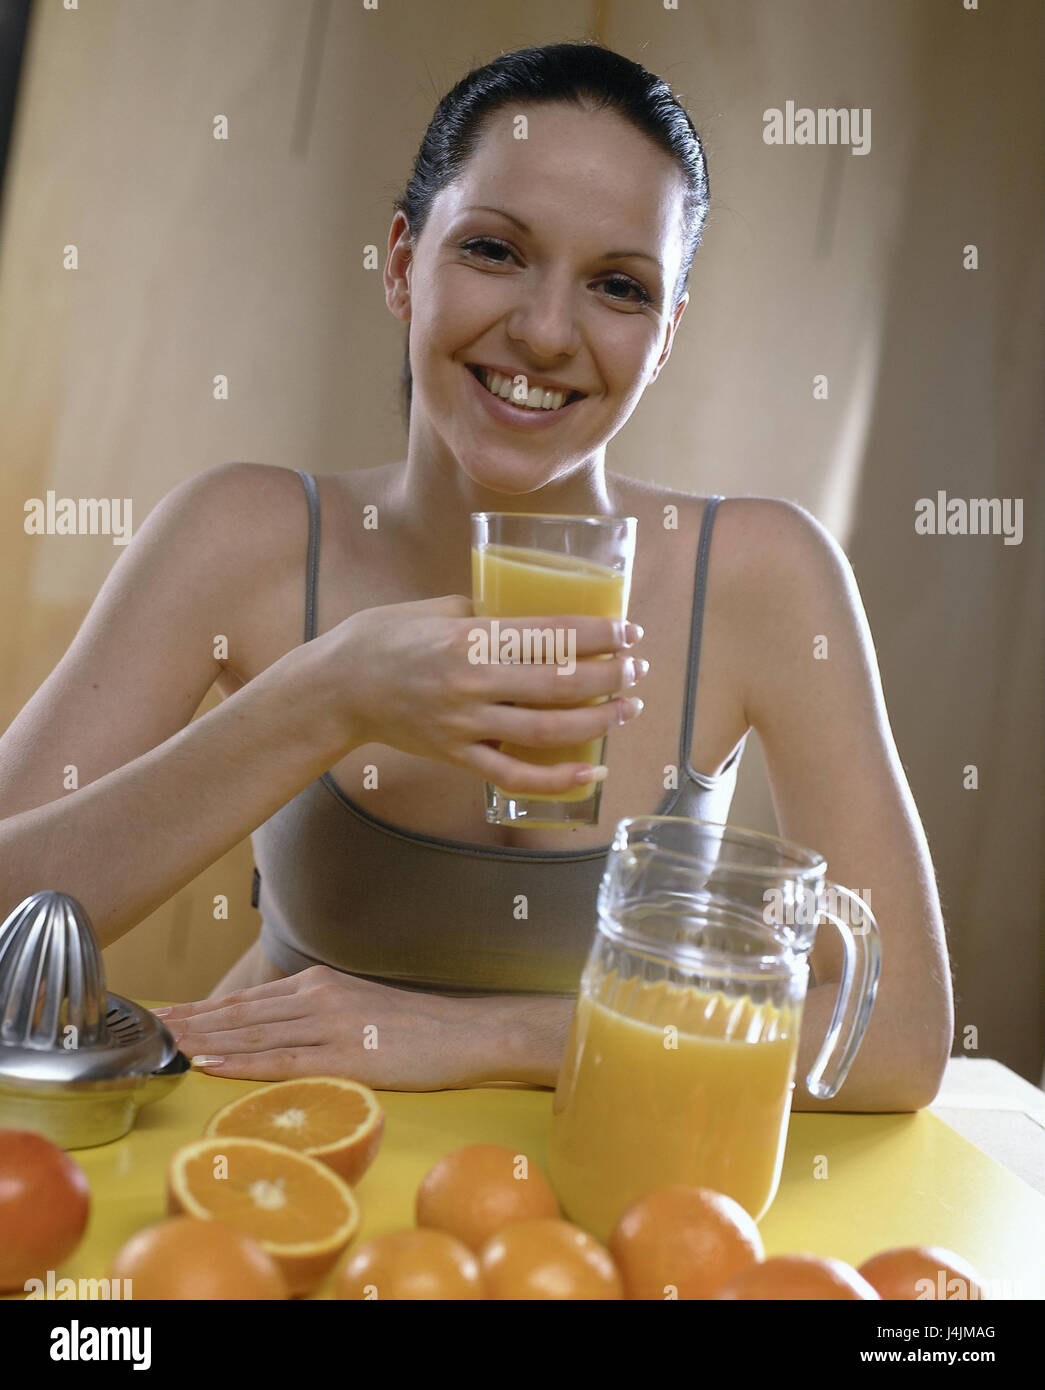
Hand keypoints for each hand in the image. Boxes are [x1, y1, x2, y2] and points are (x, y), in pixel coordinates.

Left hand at [153, 965, 495, 1089]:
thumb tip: (271, 1029)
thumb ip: (314, 1013)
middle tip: (149, 1030)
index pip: (247, 999)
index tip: (165, 1015)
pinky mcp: (345, 1056)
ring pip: (252, 1034)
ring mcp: (331, 1025)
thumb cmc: (413, 1027)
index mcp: (319, 983)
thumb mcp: (357, 1006)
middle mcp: (318, 996)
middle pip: (240, 1012)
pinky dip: (240, 1063)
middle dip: (190, 1022)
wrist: (464, 1033)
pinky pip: (281, 1061)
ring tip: (166, 1047)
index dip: (201, 1008)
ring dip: (204, 1041)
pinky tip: (211, 1065)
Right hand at [314, 596, 647, 796]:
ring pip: (545, 730)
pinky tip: (591, 771)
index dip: (597, 633)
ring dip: (596, 721)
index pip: (549, 634)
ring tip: (628, 708)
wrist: (338, 688)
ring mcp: (463, 724)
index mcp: (468, 637)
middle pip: (557, 682)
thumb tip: (537, 616)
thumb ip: (488, 613)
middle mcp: (470, 682)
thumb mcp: (438, 608)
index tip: (628, 631)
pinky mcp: (455, 756)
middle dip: (608, 675)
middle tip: (637, 668)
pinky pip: (513, 775)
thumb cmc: (386, 637)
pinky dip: (556, 779)